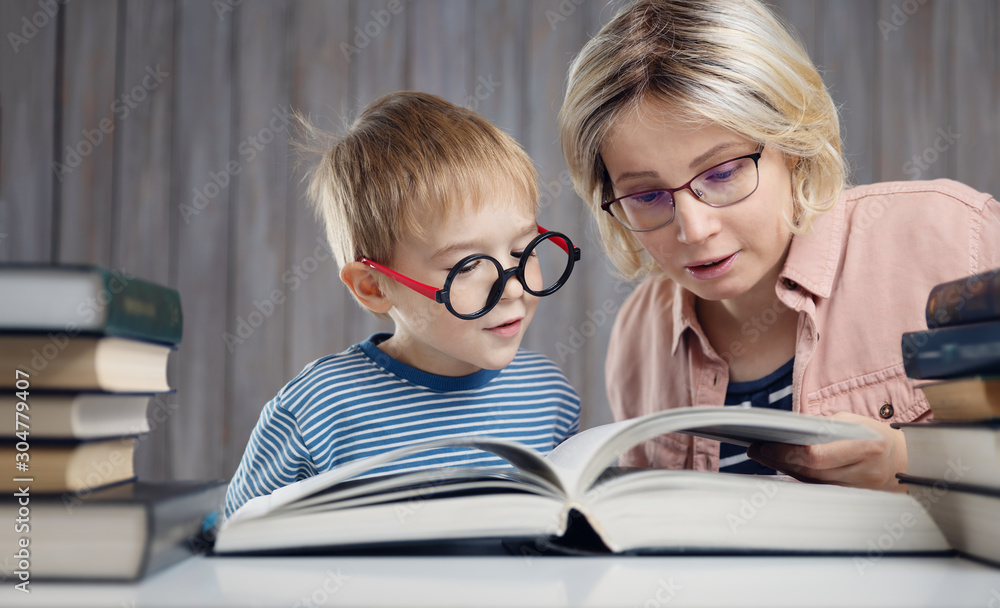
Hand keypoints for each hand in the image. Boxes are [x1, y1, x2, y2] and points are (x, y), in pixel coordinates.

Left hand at [745, 412, 907, 492]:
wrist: (907, 462)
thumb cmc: (876, 436)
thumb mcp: (853, 423)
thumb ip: (823, 427)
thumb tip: (788, 429)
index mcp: (865, 447)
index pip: (817, 456)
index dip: (788, 452)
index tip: (766, 444)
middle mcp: (862, 473)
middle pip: (810, 472)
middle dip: (780, 460)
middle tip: (757, 449)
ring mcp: (858, 489)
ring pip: (812, 482)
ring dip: (785, 468)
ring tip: (763, 455)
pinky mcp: (852, 497)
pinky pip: (819, 487)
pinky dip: (799, 476)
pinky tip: (783, 466)